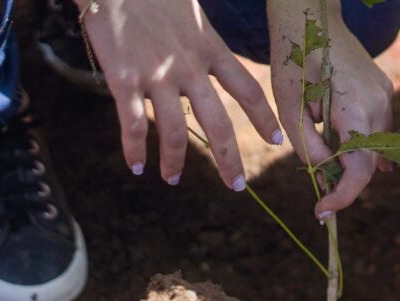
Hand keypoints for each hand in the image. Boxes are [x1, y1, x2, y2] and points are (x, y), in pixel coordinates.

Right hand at [77, 0, 280, 189]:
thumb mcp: (191, 12)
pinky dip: (134, 150)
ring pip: (173, 132)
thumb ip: (202, 40)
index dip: (265, 118)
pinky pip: (132, 124)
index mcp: (210, 48)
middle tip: (237, 185)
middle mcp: (188, 67)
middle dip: (230, 161)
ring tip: (173, 179)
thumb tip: (210, 59)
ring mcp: (156, 76)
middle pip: (218, 124)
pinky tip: (136, 166)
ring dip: (175, 162)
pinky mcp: (123, 79)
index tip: (277, 140)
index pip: (248, 90)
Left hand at [270, 0, 394, 218]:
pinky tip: (348, 152)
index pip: (360, 170)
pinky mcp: (383, 90)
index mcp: (356, 110)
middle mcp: (379, 106)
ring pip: (374, 146)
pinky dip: (361, 144)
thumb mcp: (289, 105)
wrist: (311, 15)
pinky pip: (376, 128)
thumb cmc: (293, 56)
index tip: (321, 211)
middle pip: (368, 162)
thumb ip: (307, 145)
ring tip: (325, 159)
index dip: (343, 197)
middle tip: (319, 194)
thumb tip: (322, 174)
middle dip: (344, 181)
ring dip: (351, 159)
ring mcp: (385, 97)